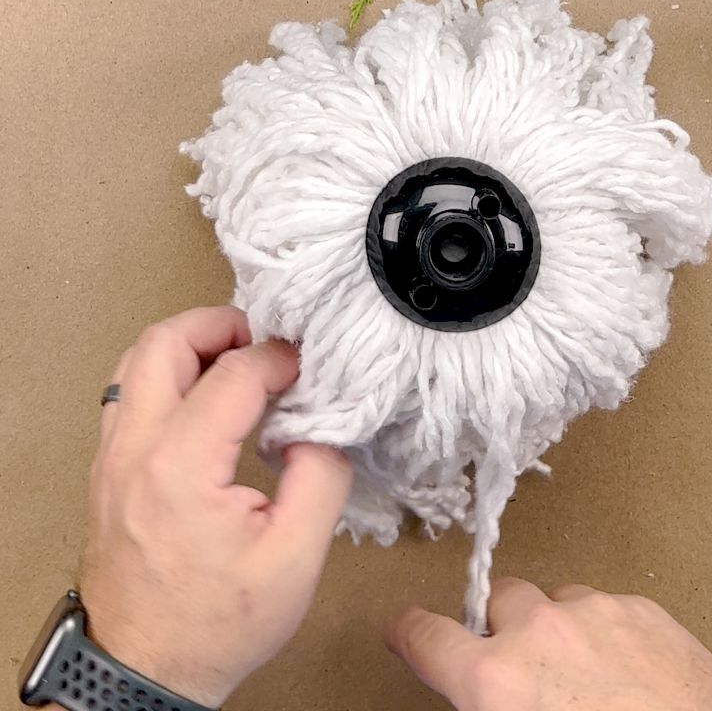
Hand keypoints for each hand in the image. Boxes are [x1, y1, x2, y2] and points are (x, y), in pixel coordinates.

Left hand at [80, 306, 351, 707]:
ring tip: (237, 361)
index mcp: (180, 467)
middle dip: (219, 324)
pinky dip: (168, 375)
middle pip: (163, 343)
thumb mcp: (295, 558)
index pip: (232, 374)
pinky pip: (129, 394)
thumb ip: (321, 477)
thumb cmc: (218, 622)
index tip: (308, 367)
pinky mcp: (108, 470)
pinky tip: (205, 399)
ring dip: (189, 346)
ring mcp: (111, 458)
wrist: (143, 670)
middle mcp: (133, 449)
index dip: (278, 358)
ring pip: (136, 362)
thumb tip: (318, 425)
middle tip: (263, 340)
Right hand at [386, 578, 711, 710]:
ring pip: (559, 601)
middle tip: (530, 669)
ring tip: (595, 678)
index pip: (429, 637)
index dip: (411, 632)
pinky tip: (636, 675)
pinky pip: (609, 608)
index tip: (406, 628)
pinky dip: (610, 634)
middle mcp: (538, 632)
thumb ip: (489, 704)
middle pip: (500, 600)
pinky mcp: (642, 610)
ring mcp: (594, 613)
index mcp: (497, 681)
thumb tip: (483, 695)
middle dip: (507, 629)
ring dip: (563, 631)